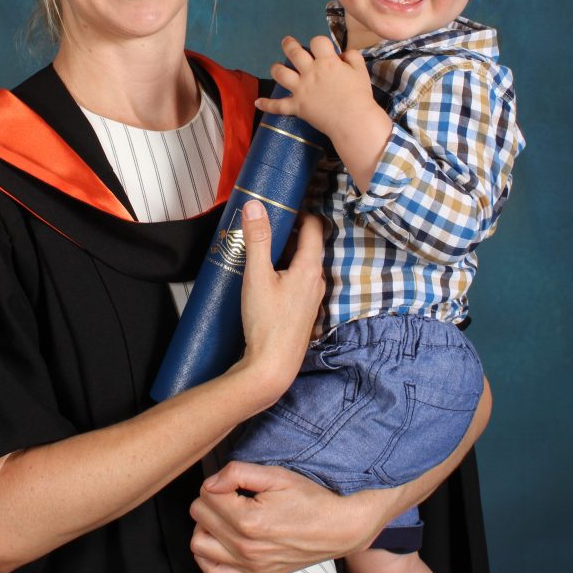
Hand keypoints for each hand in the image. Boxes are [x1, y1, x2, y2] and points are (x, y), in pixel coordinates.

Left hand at [190, 462, 379, 572]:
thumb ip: (238, 473)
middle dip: (209, 500)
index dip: (216, 482)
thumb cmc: (310, 499)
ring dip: (205, 526)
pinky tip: (223, 539)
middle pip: (199, 517)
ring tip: (224, 516)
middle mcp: (245, 547)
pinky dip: (210, 554)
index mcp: (249, 519)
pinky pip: (213, 571)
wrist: (338, 529)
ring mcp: (250, 566)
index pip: (206, 495)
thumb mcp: (277, 475)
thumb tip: (210, 482)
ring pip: (198, 545)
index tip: (233, 483)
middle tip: (229, 495)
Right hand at [235, 201, 324, 404]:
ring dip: (285, 254)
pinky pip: (297, 282)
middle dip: (288, 232)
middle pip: (307, 245)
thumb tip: (256, 206)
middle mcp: (317, 282)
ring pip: (302, 265)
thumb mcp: (256, 276)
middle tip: (265, 225)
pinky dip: (284, 272)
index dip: (301, 212)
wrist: (272, 367)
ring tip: (260, 250)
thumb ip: (257, 239)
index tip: (283, 205)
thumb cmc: (266, 324)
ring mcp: (312, 298)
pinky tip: (264, 279)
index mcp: (310, 268)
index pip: (314, 227)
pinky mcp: (303, 311)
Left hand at [255, 35, 373, 139]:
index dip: (319, 42)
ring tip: (276, 67)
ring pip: (280, 73)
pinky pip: (278, 105)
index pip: (317, 42)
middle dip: (289, 44)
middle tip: (287, 42)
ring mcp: (301, 89)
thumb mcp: (361, 71)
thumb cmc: (359, 95)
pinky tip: (257, 102)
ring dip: (276, 68)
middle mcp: (310, 72)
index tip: (321, 47)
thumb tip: (343, 54)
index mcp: (326, 62)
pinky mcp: (296, 106)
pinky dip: (267, 104)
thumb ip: (352, 57)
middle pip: (294, 52)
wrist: (354, 120)